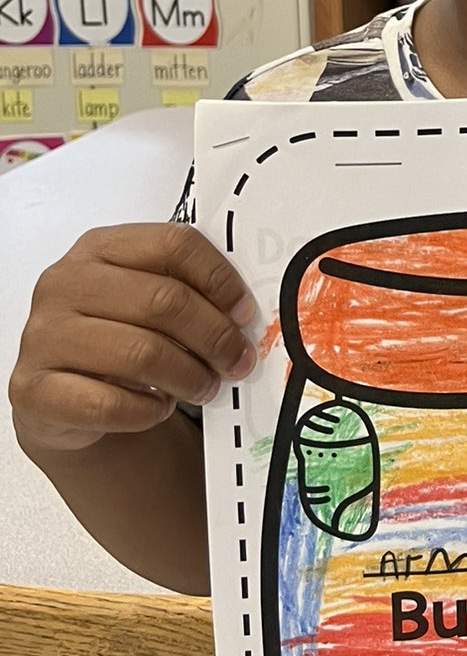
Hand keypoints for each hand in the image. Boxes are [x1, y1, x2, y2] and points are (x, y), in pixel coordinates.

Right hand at [10, 224, 257, 452]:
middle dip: (214, 336)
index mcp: (99, 248)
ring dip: (188, 376)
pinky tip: (159, 407)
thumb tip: (242, 316)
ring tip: (205, 386)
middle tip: (237, 360)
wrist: (61, 393)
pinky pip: (108, 403)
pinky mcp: (33, 387)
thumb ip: (186, 292)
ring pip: (140, 353)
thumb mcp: (146, 300)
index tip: (244, 312)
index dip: (219, 279)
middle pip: (162, 300)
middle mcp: (65, 283)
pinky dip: (147, 410)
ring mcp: (43, 335)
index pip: (173, 245)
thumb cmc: (115, 336)